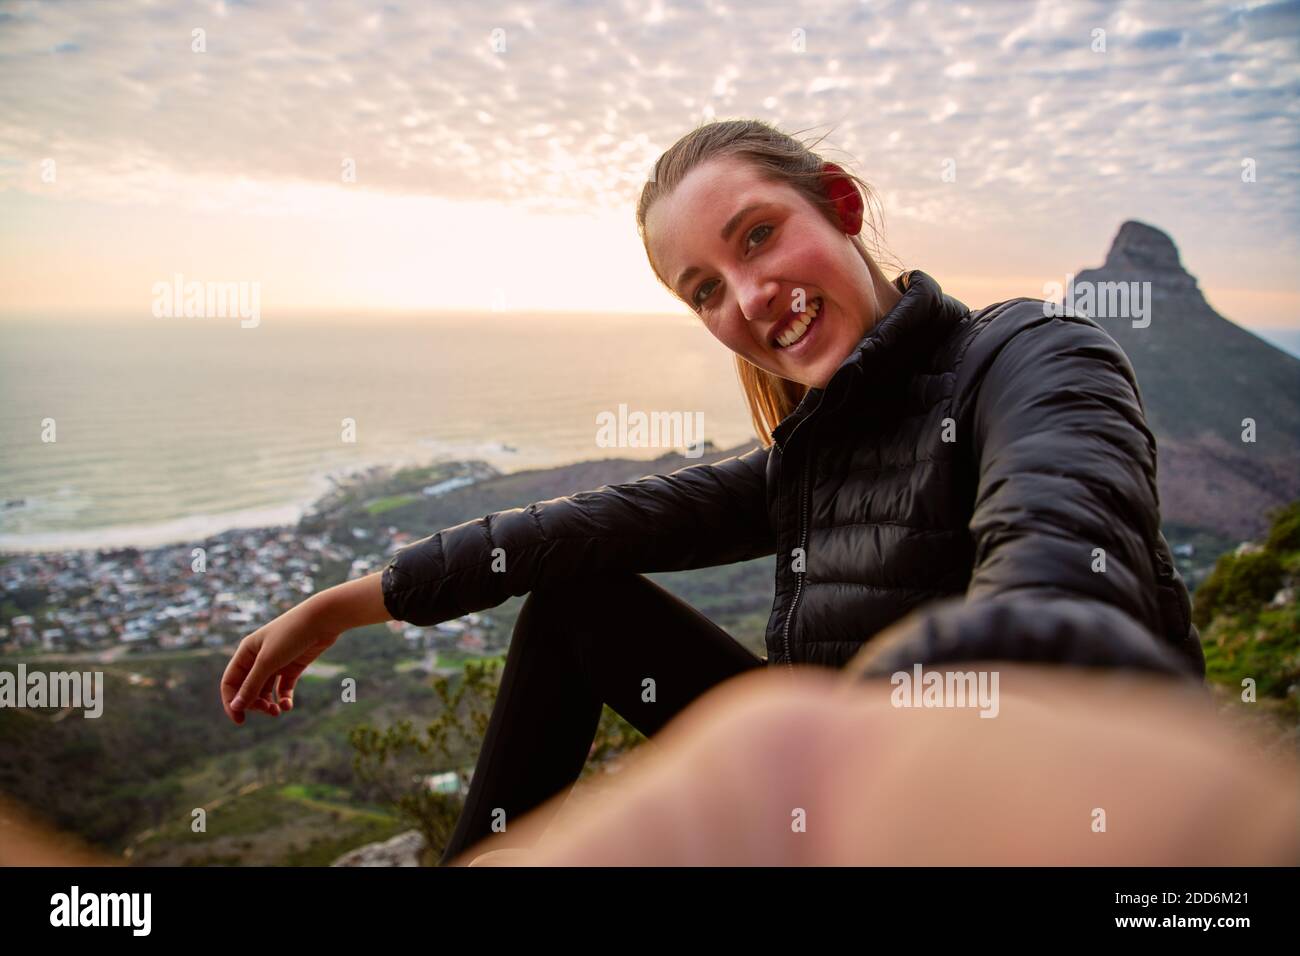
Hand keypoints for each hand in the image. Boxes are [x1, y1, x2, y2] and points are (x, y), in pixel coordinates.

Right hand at [220, 595, 342, 724]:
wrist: (322, 620)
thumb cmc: (291, 635)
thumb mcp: (268, 661)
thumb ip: (251, 685)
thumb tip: (235, 706)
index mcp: (246, 652)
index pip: (230, 682)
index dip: (231, 702)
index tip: (240, 719)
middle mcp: (258, 658)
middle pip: (248, 689)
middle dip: (254, 703)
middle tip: (267, 711)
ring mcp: (276, 662)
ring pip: (265, 690)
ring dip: (268, 704)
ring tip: (277, 712)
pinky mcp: (293, 666)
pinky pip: (283, 688)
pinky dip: (284, 698)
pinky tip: (288, 706)